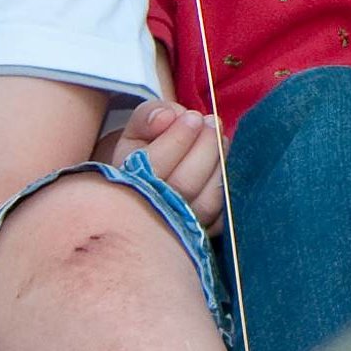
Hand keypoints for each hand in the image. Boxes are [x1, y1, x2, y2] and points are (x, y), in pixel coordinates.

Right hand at [104, 95, 225, 230]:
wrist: (148, 180)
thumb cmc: (144, 149)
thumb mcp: (137, 129)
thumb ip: (147, 118)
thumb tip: (165, 118)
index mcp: (125, 183)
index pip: (154, 164)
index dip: (179, 139)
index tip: (193, 116)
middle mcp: (149, 211)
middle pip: (184, 185)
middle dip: (205, 148)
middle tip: (213, 123)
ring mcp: (175, 227)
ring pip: (206, 202)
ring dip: (219, 166)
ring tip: (221, 138)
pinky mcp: (198, 234)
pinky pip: (220, 218)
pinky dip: (226, 189)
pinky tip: (223, 164)